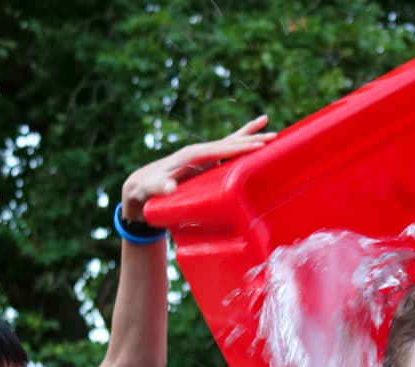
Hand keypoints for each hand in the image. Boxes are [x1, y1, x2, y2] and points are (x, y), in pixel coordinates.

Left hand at [120, 115, 276, 218]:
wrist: (141, 188)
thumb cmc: (145, 190)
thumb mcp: (149, 190)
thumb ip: (157, 187)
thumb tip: (170, 186)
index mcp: (189, 156)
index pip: (217, 150)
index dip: (236, 149)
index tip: (256, 147)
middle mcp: (198, 152)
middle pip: (228, 143)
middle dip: (250, 140)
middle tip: (273, 137)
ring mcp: (203, 157)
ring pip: (230, 144)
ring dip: (249, 137)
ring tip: (270, 127)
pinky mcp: (206, 164)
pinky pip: (227, 153)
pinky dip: (241, 146)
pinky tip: (254, 141)